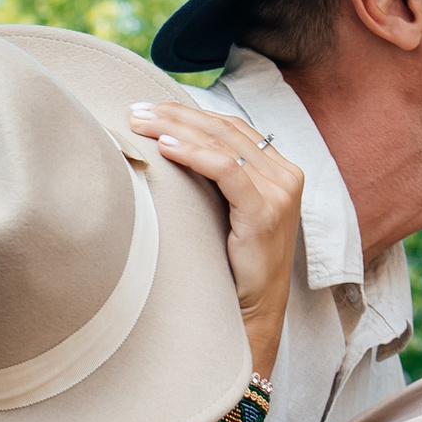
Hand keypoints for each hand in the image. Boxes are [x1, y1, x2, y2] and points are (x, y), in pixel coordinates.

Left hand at [128, 103, 301, 376]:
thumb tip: (171, 145)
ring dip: (177, 128)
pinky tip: (166, 147)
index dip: (190, 113)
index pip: (231, 128)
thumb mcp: (227, 213)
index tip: (149, 109)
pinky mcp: (265, 212)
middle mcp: (285, 176)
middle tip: (136, 110)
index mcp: (279, 170)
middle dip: (176, 115)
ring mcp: (279, 192)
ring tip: (141, 123)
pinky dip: (194, 154)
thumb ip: (218, 179)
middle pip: (225, 130)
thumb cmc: (233, 266)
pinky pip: (227, 170)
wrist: (252, 312)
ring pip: (223, 144)